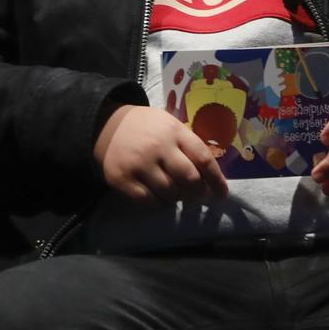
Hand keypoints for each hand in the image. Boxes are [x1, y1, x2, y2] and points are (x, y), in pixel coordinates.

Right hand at [94, 105, 227, 202]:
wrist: (106, 125)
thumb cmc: (147, 127)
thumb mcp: (170, 125)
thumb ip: (189, 146)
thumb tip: (211, 177)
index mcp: (175, 132)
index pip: (204, 158)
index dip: (216, 179)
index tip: (222, 194)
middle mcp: (158, 147)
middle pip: (189, 180)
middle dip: (198, 193)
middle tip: (197, 196)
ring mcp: (139, 164)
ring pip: (170, 193)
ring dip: (178, 198)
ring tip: (175, 193)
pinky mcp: (123, 179)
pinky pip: (149, 201)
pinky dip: (159, 204)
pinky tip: (159, 196)